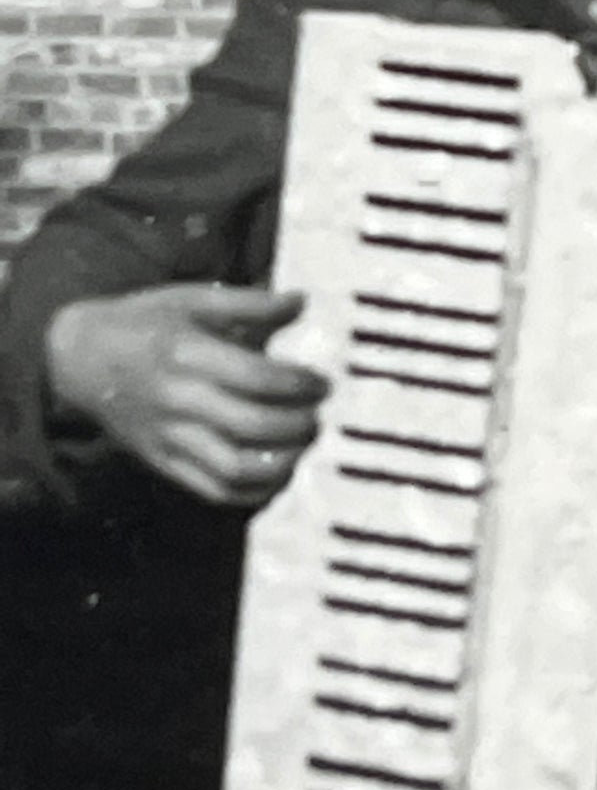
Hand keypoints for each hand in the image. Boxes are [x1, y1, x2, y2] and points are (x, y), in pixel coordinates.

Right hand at [46, 283, 326, 507]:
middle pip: (250, 425)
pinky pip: (214, 490)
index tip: (322, 383)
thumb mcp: (193, 298)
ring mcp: (168, 438)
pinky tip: (279, 473)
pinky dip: (253, 491)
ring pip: (234, 468)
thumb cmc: (145, 323)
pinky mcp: (164, 463)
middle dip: (298, 424)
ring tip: (304, 443)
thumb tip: (300, 301)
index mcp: (186, 354)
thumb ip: (250, 302)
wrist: (81, 358)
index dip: (299, 383)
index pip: (255, 378)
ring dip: (281, 462)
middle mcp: (176, 400)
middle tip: (318, 414)